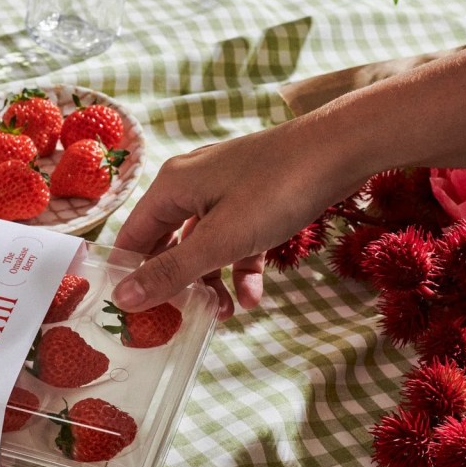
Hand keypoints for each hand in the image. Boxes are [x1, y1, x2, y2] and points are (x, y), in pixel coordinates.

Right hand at [110, 123, 366, 318]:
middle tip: (180, 318)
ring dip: (210, 281)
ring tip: (223, 314)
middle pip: (167, 243)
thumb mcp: (220, 240)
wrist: (344, 149)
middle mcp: (190, 185)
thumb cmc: (276, 189)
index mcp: (170, 188)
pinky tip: (252, 296)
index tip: (137, 315)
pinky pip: (235, 238)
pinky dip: (240, 266)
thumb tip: (122, 300)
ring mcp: (223, 190)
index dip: (131, 276)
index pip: (133, 238)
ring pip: (203, 244)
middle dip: (176, 283)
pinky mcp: (253, 197)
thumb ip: (171, 272)